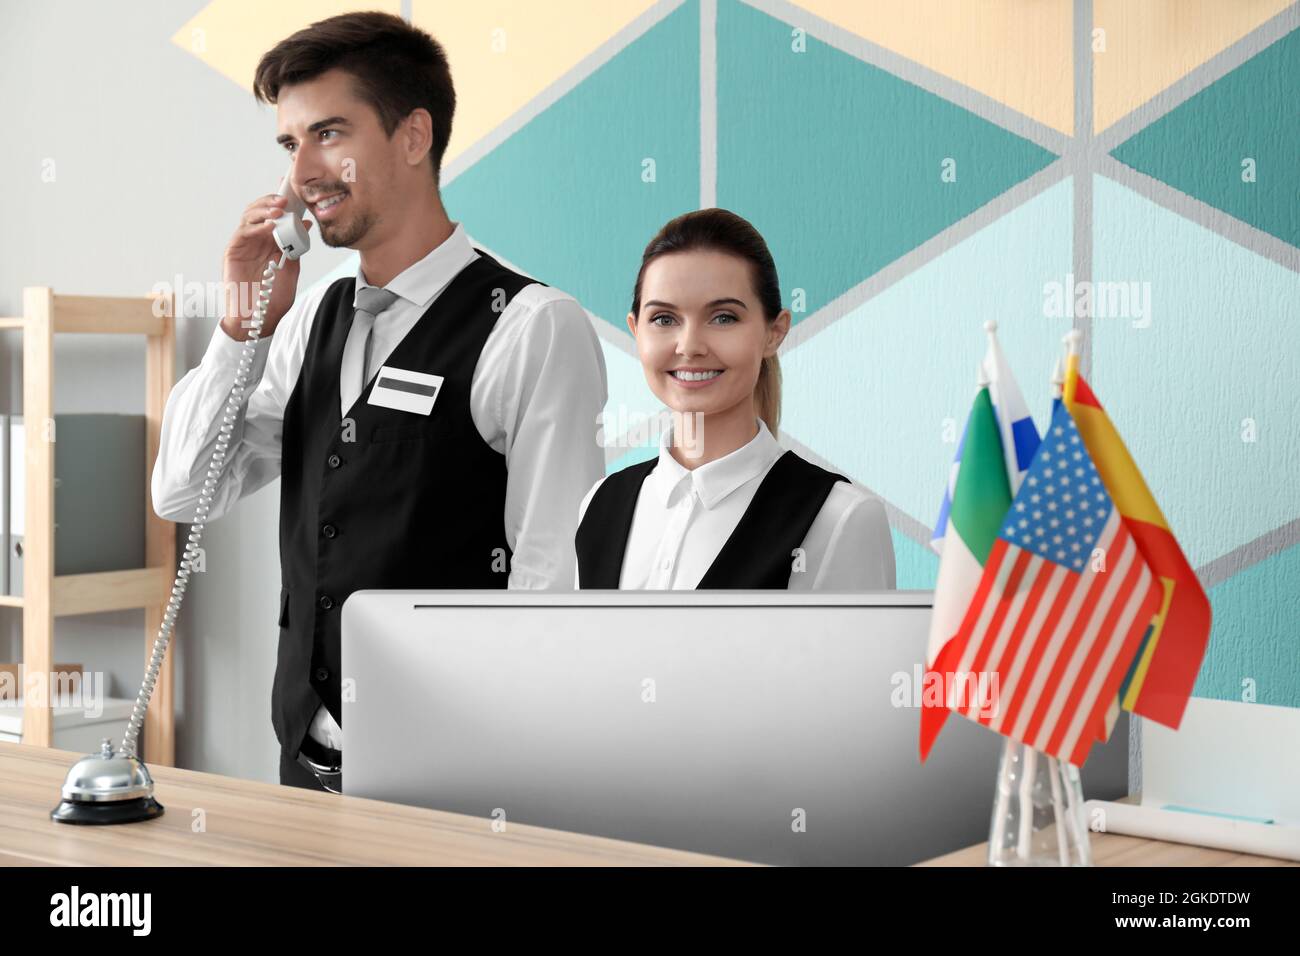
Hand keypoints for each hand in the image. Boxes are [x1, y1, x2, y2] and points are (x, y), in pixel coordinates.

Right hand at [219, 193, 312, 340]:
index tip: (293, 189)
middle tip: (287, 198)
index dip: (281, 201)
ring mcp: (243, 244)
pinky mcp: (232, 251)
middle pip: (261, 211)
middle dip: (273, 201)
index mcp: (271, 242)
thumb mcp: (291, 268)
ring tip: (280, 209)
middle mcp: (256, 240)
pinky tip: (269, 224)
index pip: (275, 216)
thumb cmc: (274, 297)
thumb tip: (306, 224)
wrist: (258, 319)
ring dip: (265, 210)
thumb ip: (296, 246)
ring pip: (250, 216)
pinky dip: (256, 226)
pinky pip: (243, 232)